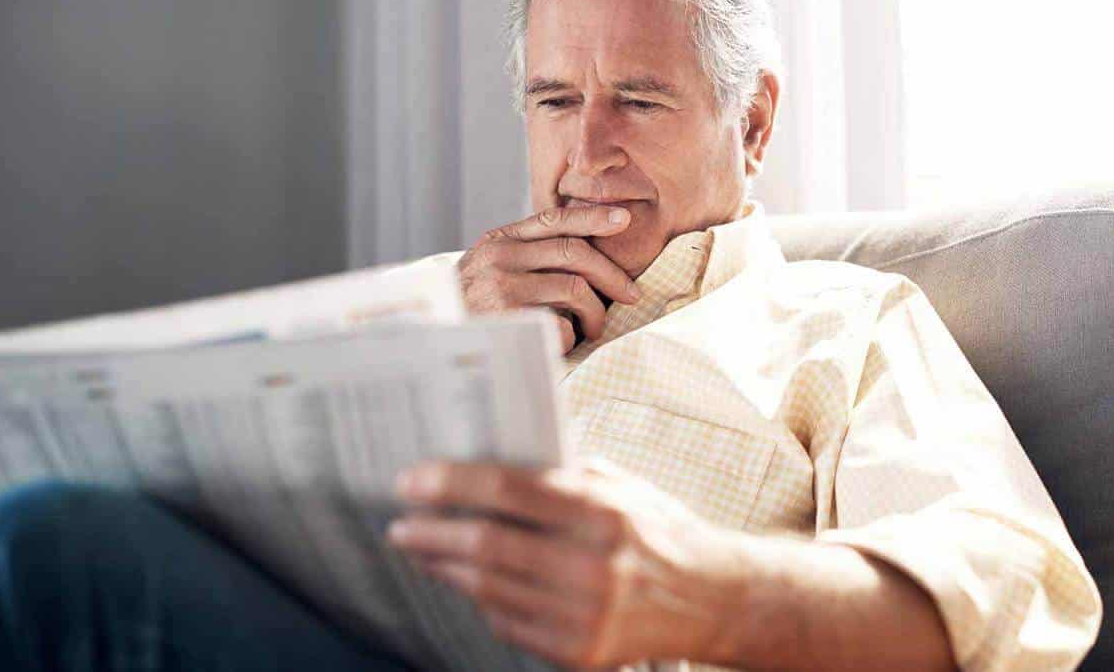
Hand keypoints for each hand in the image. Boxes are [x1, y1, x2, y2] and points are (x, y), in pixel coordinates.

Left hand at [386, 459, 745, 668]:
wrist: (712, 598)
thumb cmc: (661, 530)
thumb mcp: (622, 487)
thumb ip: (564, 476)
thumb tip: (491, 462)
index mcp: (601, 511)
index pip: (507, 490)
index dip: (451, 483)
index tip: (412, 480)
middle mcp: (591, 564)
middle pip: (486, 544)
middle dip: (431, 531)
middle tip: (401, 521)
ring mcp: (583, 614)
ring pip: (487, 587)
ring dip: (443, 565)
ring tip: (421, 548)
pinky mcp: (578, 652)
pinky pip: (506, 622)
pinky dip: (479, 598)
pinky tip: (464, 580)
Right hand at [458, 204, 640, 352]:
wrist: (436, 344)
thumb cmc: (471, 310)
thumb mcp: (489, 270)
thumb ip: (526, 255)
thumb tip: (586, 249)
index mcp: (497, 242)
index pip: (553, 220)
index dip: (592, 217)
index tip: (624, 219)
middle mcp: (498, 259)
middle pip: (574, 253)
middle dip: (611, 274)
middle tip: (631, 294)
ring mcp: (502, 289)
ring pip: (575, 290)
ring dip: (596, 313)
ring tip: (595, 328)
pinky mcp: (509, 323)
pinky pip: (562, 325)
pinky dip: (571, 337)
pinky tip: (562, 345)